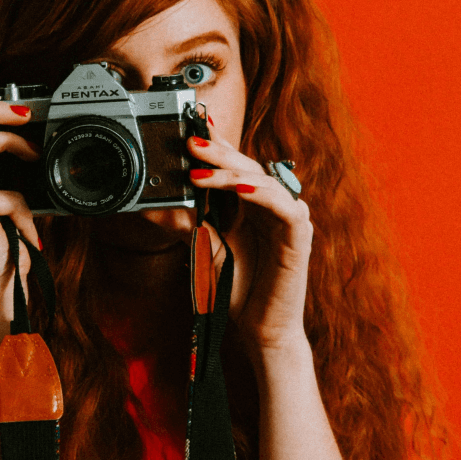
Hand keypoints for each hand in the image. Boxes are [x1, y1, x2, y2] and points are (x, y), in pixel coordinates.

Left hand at [186, 126, 312, 360]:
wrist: (260, 331)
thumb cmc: (239, 293)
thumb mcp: (207, 251)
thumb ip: (192, 225)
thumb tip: (160, 205)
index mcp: (254, 207)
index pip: (236, 168)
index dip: (218, 147)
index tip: (190, 128)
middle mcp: (274, 207)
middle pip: (248, 168)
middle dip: (218, 152)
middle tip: (189, 142)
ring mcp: (289, 219)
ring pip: (263, 181)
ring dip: (231, 172)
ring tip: (200, 169)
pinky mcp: (299, 236)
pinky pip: (284, 206)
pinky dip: (260, 194)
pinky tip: (237, 189)